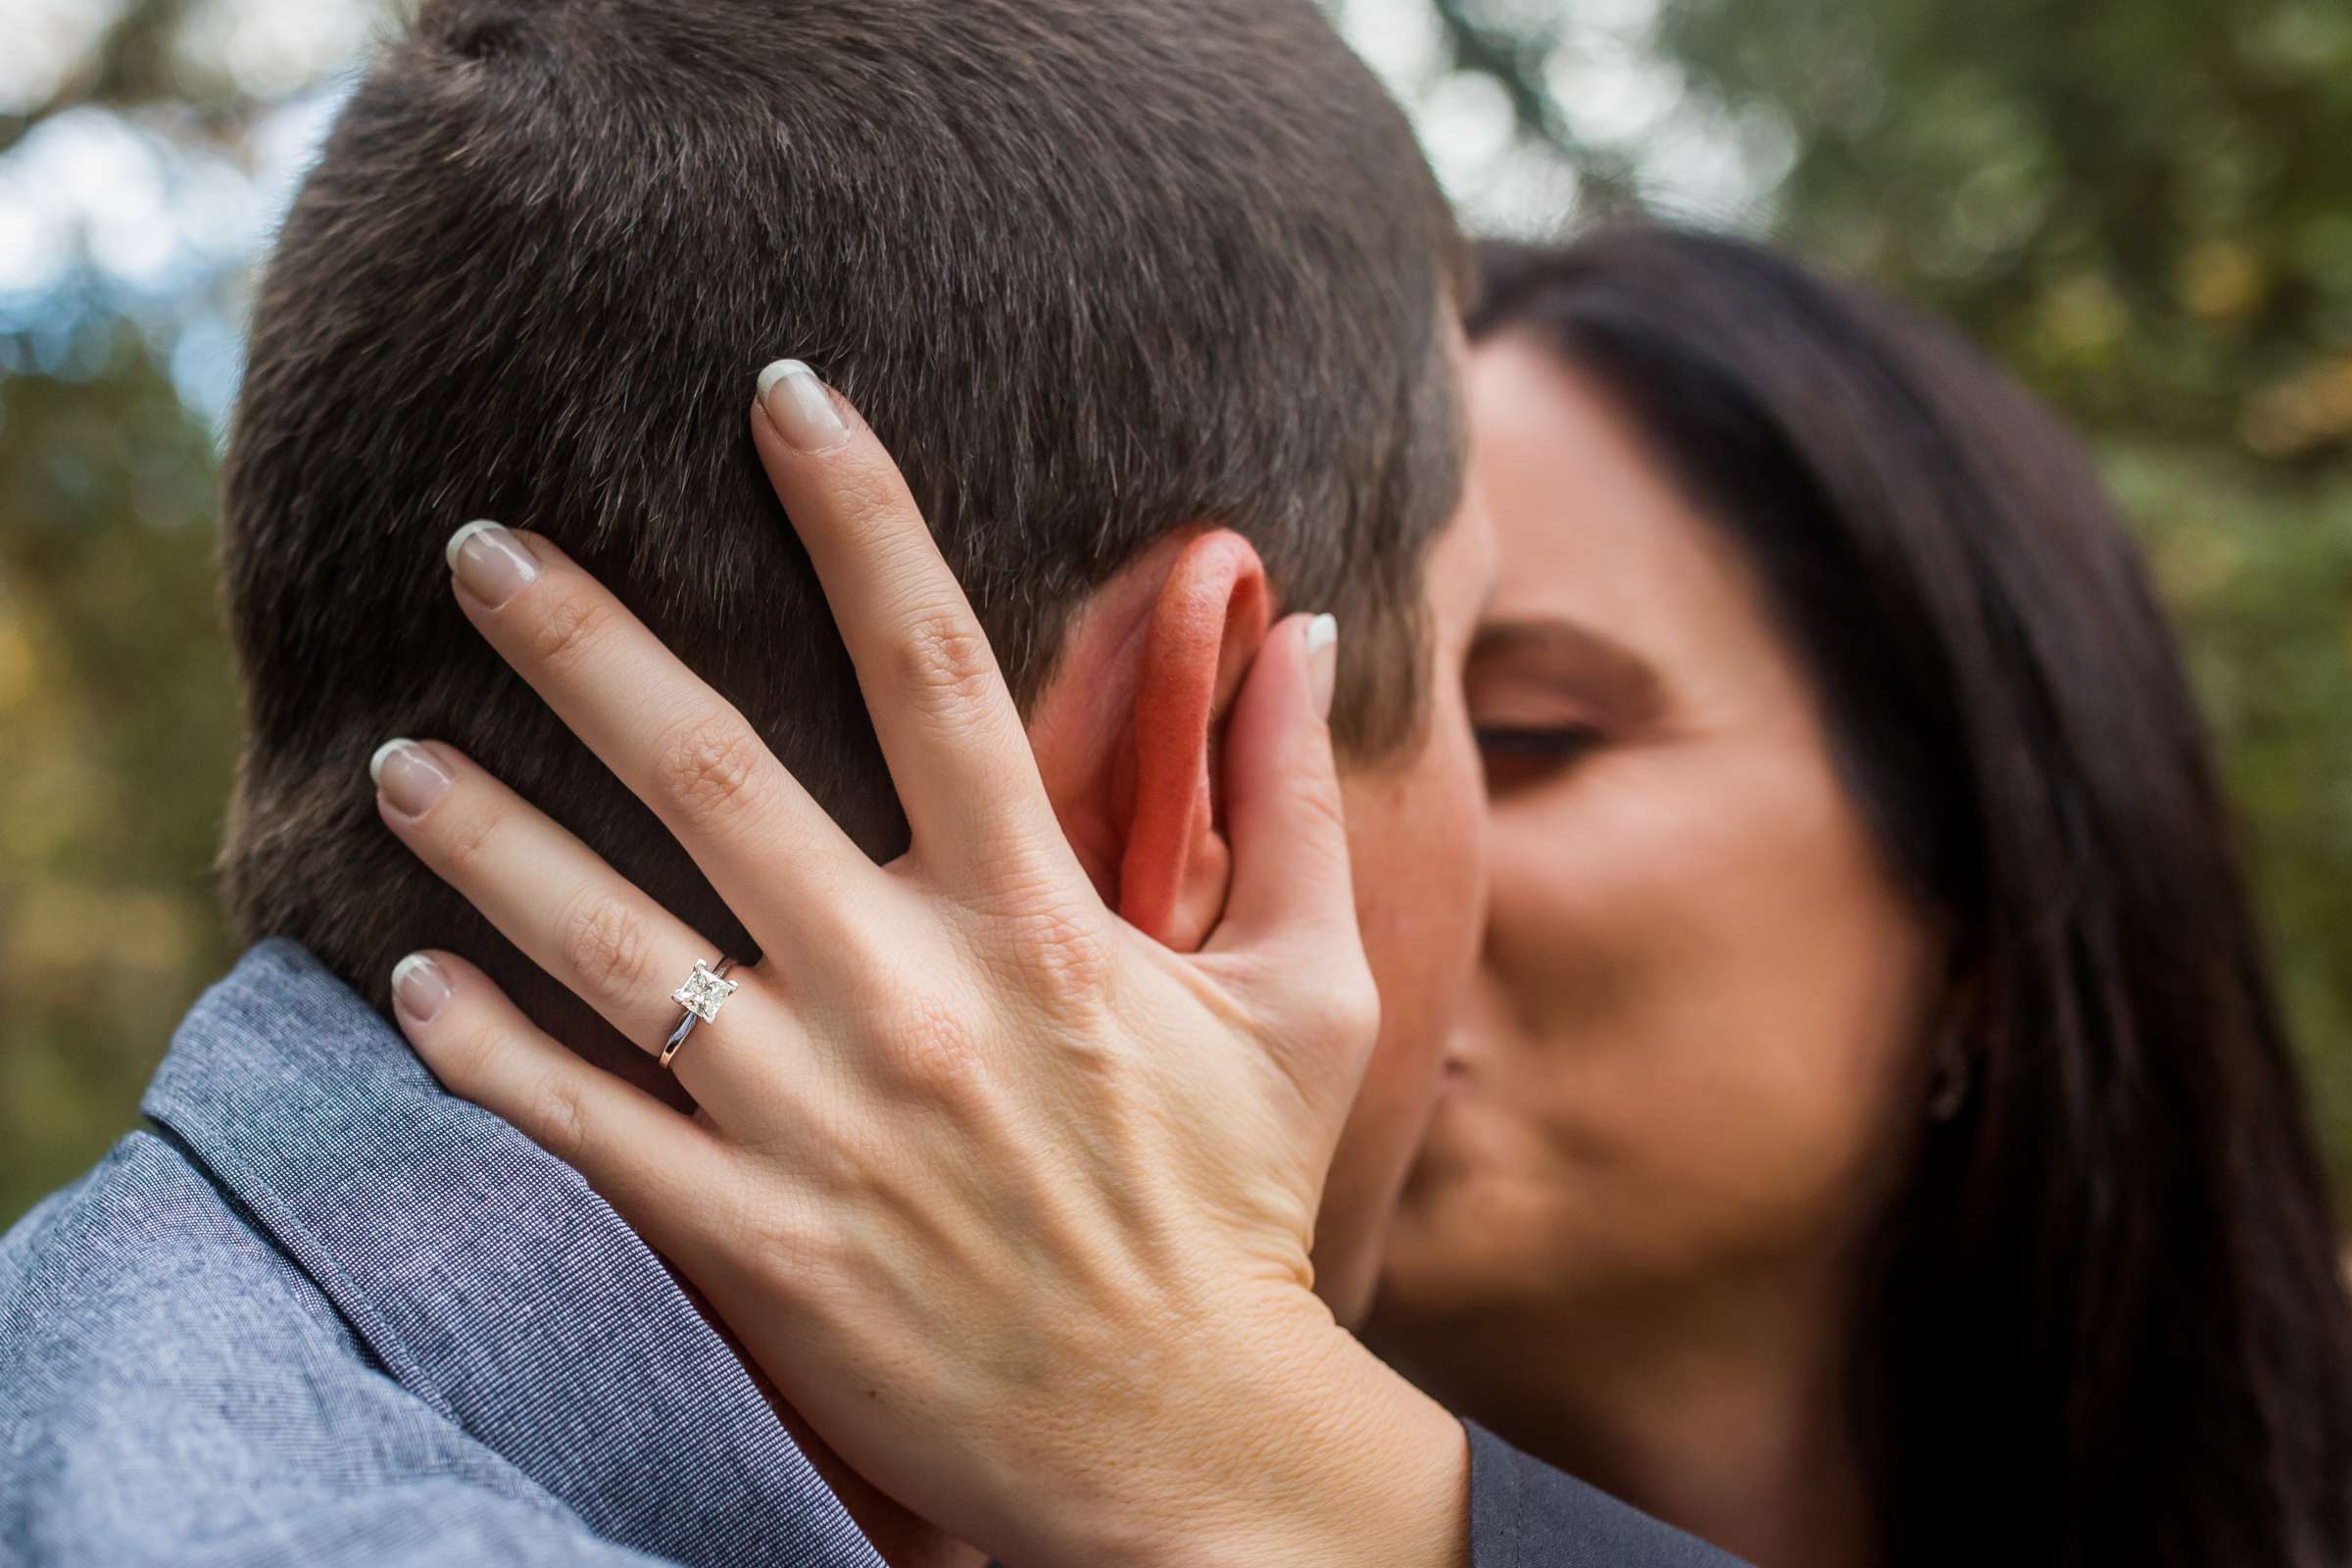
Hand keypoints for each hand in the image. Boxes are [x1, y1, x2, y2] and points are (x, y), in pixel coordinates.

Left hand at [374, 364, 1468, 1567]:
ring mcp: (823, 1126)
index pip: (939, 671)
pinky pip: (589, 1131)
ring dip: (490, 840)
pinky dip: (486, 1054)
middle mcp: (917, 998)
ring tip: (397, 757)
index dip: (858, 514)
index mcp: (1045, 921)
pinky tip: (404, 980)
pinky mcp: (758, 1244)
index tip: (780, 395)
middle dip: (586, 645)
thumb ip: (1292, 804)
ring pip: (617, 949)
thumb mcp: (1311, 998)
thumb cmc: (1240, 1205)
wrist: (1186, 1447)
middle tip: (479, 547)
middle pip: (720, 779)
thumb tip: (1301, 623)